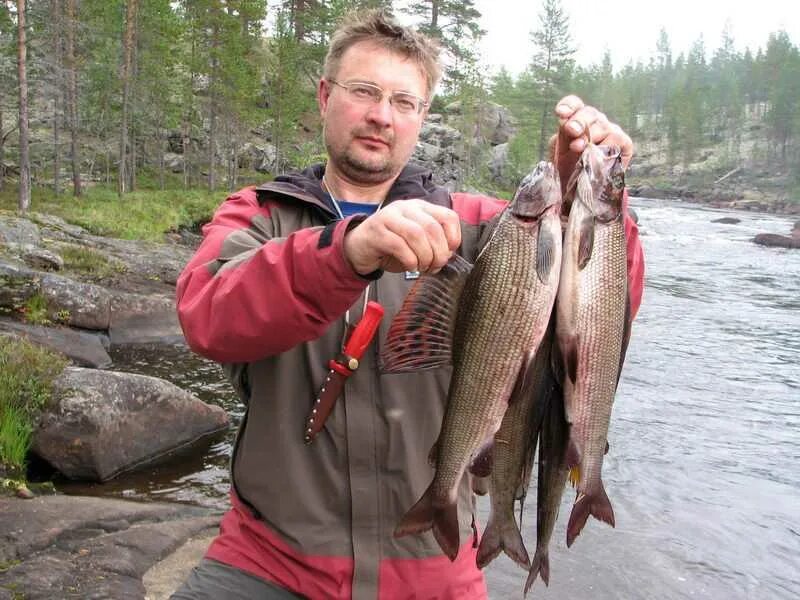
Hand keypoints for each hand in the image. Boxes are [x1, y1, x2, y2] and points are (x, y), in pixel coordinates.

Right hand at [343, 199, 461, 274]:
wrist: (358, 248)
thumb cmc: (390, 247)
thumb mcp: (416, 242)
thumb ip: (433, 243)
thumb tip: (448, 255)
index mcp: (420, 207)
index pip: (448, 216)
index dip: (453, 238)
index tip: (449, 254)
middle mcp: (405, 208)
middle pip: (433, 228)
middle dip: (439, 252)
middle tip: (435, 266)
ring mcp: (389, 217)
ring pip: (417, 234)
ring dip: (425, 256)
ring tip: (423, 267)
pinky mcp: (377, 231)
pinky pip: (399, 245)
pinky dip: (410, 260)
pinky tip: (410, 267)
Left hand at [549, 95, 633, 192]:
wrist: (582, 190)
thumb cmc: (569, 168)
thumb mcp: (560, 153)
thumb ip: (560, 138)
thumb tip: (565, 125)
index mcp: (577, 119)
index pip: (574, 104)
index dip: (568, 106)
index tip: (560, 113)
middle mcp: (595, 121)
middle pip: (589, 113)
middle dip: (578, 121)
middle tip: (571, 130)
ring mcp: (611, 131)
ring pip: (602, 126)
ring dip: (590, 136)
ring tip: (578, 148)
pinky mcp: (624, 143)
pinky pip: (616, 141)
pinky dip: (605, 147)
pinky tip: (597, 155)